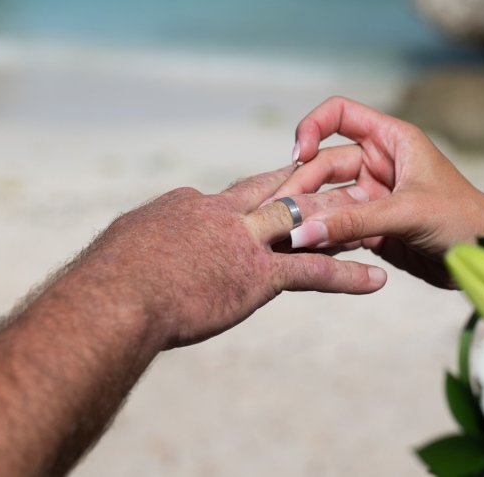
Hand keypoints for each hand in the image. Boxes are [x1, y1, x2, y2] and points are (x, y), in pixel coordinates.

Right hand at [78, 165, 386, 348]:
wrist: (111, 299)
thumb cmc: (106, 281)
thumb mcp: (125, 249)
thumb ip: (144, 244)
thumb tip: (136, 254)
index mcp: (191, 205)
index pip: (235, 195)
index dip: (261, 194)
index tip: (279, 193)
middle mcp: (224, 214)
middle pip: (279, 192)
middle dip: (314, 189)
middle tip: (345, 185)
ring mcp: (244, 241)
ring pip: (306, 222)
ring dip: (342, 223)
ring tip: (376, 222)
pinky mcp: (257, 275)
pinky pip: (315, 272)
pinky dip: (349, 276)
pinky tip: (377, 279)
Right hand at [271, 97, 483, 288]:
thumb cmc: (464, 220)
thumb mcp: (408, 213)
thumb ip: (354, 221)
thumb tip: (304, 230)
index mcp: (392, 140)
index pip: (339, 114)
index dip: (312, 127)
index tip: (299, 154)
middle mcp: (378, 164)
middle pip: (324, 165)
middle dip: (302, 187)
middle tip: (281, 212)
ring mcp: (372, 197)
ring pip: (327, 201)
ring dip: (308, 216)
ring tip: (286, 235)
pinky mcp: (370, 228)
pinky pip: (336, 229)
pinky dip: (321, 238)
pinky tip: (305, 249)